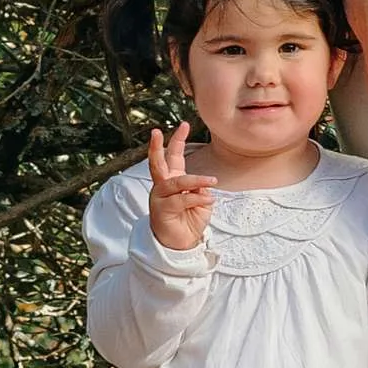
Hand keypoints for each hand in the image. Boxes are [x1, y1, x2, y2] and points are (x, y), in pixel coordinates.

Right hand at [146, 123, 215, 251]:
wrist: (181, 244)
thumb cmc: (190, 220)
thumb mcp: (201, 201)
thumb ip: (200, 188)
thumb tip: (200, 183)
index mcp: (173, 180)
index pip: (174, 156)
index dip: (178, 140)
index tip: (184, 124)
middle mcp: (163, 186)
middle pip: (156, 163)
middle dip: (156, 147)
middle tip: (156, 132)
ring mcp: (160, 198)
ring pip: (175, 183)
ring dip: (195, 180)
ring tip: (212, 180)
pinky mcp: (162, 210)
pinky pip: (181, 199)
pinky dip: (197, 197)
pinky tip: (209, 198)